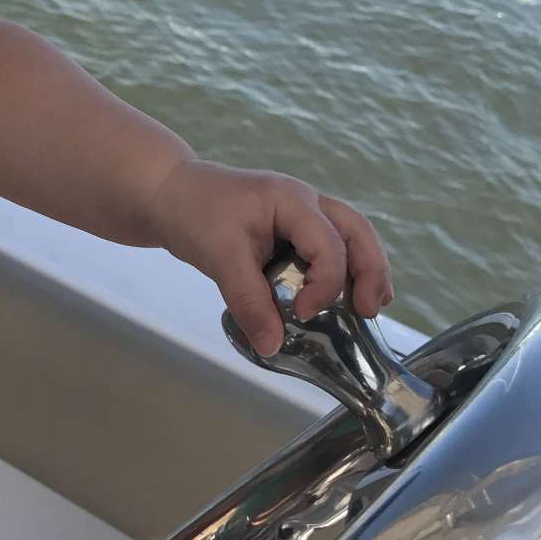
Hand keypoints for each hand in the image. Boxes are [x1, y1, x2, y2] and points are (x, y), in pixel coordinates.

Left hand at [145, 160, 392, 356]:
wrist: (169, 194)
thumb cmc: (194, 214)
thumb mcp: (219, 258)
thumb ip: (248, 302)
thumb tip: (272, 346)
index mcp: (291, 201)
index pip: (328, 244)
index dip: (325, 284)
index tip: (301, 315)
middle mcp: (306, 202)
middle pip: (357, 232)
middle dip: (370, 271)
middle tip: (370, 311)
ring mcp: (302, 212)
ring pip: (351, 235)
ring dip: (366, 269)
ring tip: (371, 307)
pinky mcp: (293, 228)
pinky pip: (330, 244)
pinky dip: (343, 268)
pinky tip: (344, 297)